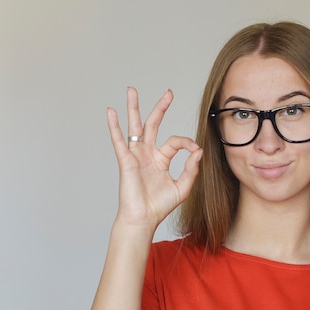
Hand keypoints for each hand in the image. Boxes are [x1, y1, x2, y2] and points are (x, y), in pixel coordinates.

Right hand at [107, 87, 202, 227]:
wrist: (144, 219)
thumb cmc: (160, 206)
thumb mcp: (182, 187)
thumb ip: (191, 169)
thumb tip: (198, 151)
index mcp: (160, 159)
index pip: (175, 141)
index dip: (187, 143)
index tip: (195, 149)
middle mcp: (147, 154)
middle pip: (153, 125)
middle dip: (160, 108)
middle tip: (168, 93)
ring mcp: (136, 155)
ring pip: (135, 127)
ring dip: (134, 108)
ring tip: (131, 90)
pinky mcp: (126, 161)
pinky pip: (119, 140)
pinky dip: (114, 126)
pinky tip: (111, 111)